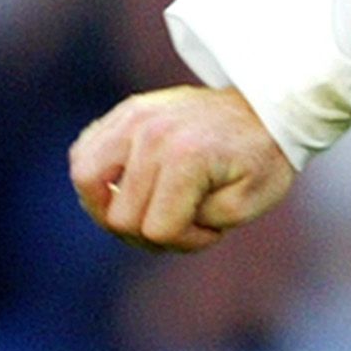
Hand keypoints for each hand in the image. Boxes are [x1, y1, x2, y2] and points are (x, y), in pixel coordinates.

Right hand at [69, 86, 295, 251]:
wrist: (267, 109)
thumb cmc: (262, 157)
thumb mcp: (250, 203)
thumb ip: (201, 225)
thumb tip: (154, 225)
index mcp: (186, 157)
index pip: (157, 231)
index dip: (184, 242)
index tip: (212, 229)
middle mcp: (152, 133)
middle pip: (120, 217)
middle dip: (152, 233)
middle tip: (186, 222)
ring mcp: (134, 118)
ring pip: (87, 182)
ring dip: (113, 208)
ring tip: (147, 209)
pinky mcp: (125, 112)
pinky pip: (84, 154)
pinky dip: (97, 178)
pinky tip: (126, 186)